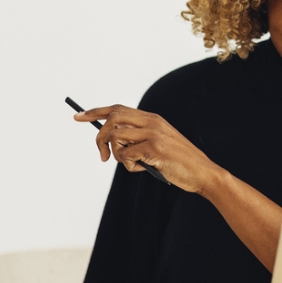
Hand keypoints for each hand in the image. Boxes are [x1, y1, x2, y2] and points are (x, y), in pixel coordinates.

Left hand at [74, 105, 223, 193]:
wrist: (203, 173)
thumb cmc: (179, 162)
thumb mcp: (158, 144)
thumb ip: (138, 138)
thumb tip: (110, 142)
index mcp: (152, 119)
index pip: (118, 109)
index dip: (95, 112)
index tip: (78, 116)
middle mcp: (152, 122)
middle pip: (112, 119)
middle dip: (99, 137)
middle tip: (101, 156)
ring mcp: (153, 133)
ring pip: (115, 137)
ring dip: (116, 155)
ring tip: (132, 164)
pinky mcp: (153, 148)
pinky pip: (124, 156)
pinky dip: (129, 166)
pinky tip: (144, 168)